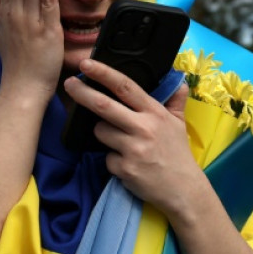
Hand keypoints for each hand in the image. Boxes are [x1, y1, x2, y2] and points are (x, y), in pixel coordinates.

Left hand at [64, 59, 206, 217]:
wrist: (183, 189)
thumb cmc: (178, 153)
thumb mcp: (180, 123)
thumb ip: (176, 101)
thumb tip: (178, 80)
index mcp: (154, 113)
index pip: (125, 87)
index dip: (104, 73)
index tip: (87, 64)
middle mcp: (143, 128)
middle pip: (104, 106)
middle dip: (83, 93)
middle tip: (69, 84)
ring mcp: (133, 149)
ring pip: (101, 132)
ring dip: (103, 134)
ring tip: (122, 143)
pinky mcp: (124, 168)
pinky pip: (106, 158)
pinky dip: (113, 160)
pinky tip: (128, 164)